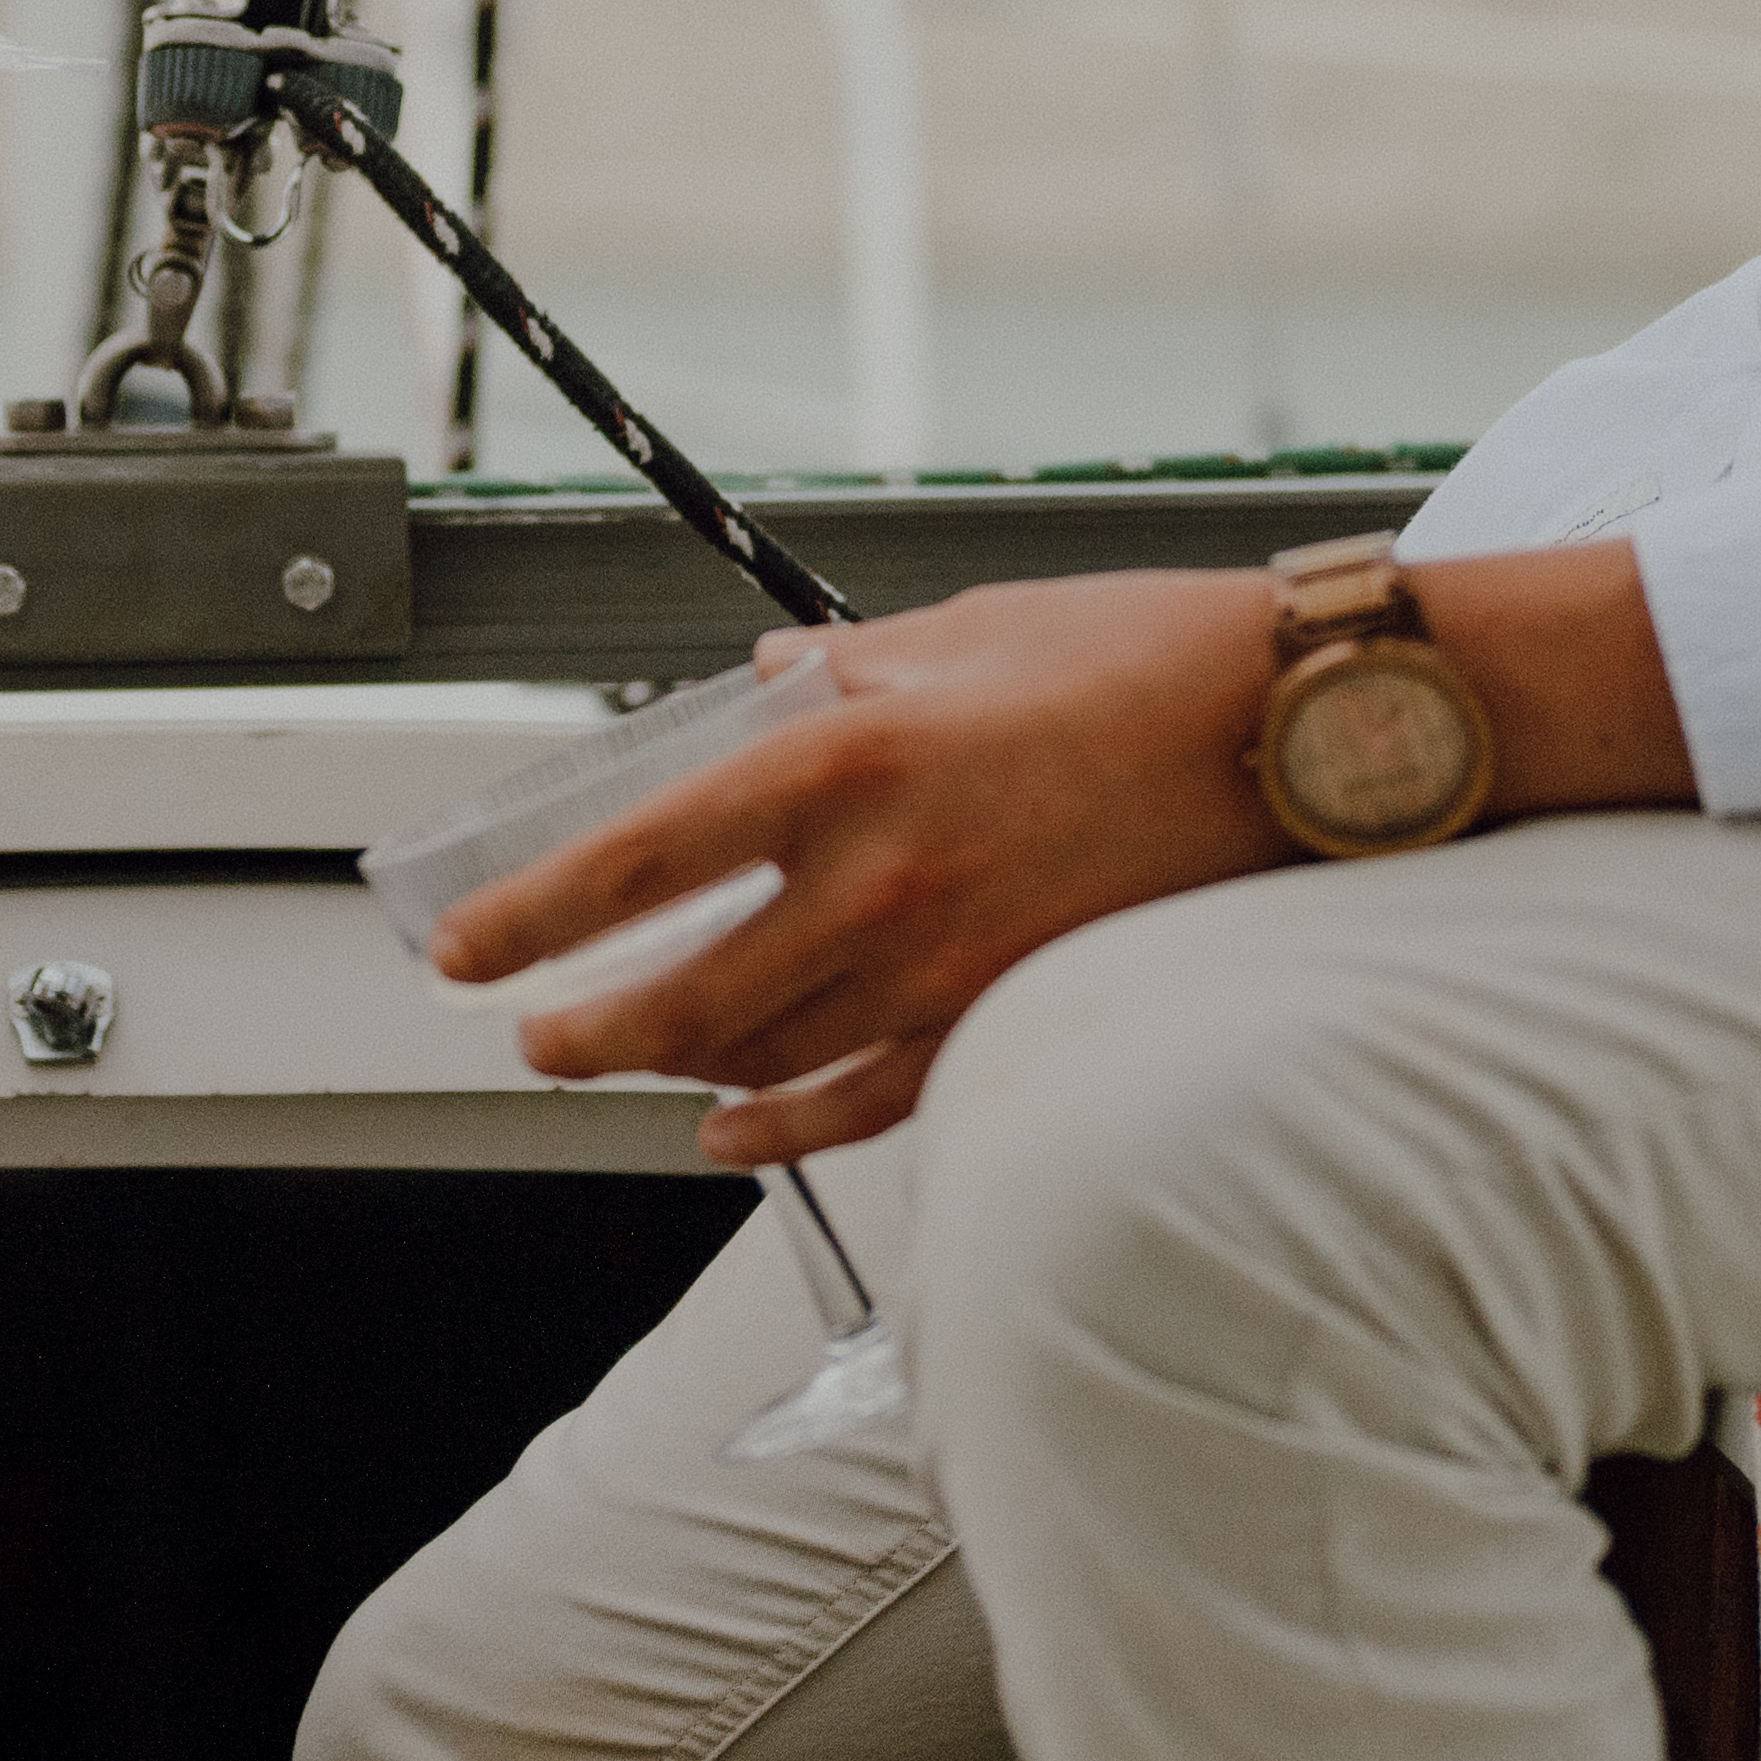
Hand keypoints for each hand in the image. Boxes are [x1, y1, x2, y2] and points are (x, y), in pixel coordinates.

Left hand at [434, 565, 1305, 1166]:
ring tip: (615, 1061)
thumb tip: (758, 689)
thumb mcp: (963, 630)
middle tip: (530, 1033)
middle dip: (581, 1029)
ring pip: (762, 1059)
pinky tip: (733, 1129)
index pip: (635, 864)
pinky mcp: (1013, 1016)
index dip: (528, 919)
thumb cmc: (1147, 659)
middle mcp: (878, 880)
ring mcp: (948, 968)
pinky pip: (867, 1103)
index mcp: (845, 760)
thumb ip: (842, 670)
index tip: (460, 950)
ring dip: (670, 1073)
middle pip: (680, 997)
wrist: (1300, 732)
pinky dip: (783, 1128)